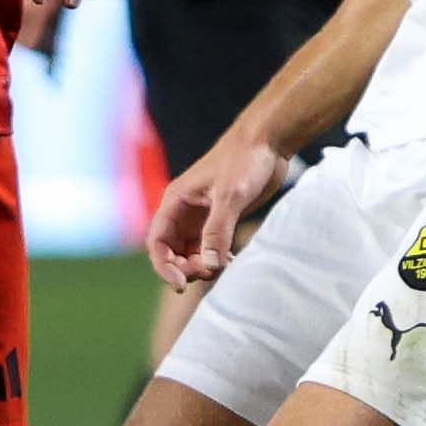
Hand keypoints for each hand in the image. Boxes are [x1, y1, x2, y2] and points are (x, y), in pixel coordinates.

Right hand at [145, 132, 293, 286]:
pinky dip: (215, 259)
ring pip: (190, 252)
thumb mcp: (230, 196)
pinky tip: (230, 260)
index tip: (180, 284)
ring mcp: (201, 216)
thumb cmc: (244, 160)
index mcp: (175, 202)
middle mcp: (183, 211)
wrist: (268, 142)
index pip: (157, 242)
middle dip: (185, 268)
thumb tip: (209, 265)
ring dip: (201, 265)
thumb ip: (217, 231)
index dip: (163, 266)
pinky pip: (209, 247)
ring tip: (222, 266)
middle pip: (171, 252)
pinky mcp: (220, 218)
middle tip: (210, 271)